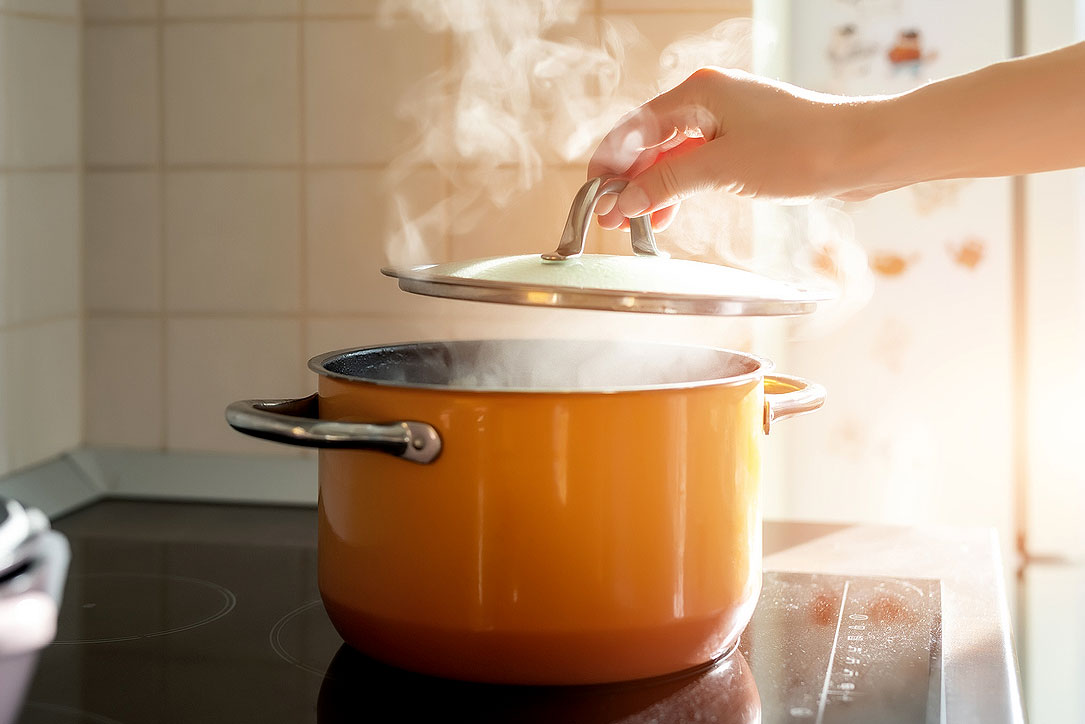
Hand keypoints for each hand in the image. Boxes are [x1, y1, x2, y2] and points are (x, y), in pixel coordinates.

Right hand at [588, 67, 877, 230]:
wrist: (862, 152)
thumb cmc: (801, 149)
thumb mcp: (721, 169)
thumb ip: (666, 182)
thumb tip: (624, 200)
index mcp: (699, 92)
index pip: (635, 128)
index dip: (610, 164)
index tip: (594, 196)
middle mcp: (710, 100)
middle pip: (650, 142)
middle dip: (628, 181)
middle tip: (608, 218)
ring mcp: (729, 121)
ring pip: (673, 155)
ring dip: (652, 189)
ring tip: (632, 224)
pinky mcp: (746, 142)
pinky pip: (698, 164)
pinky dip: (679, 187)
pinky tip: (666, 214)